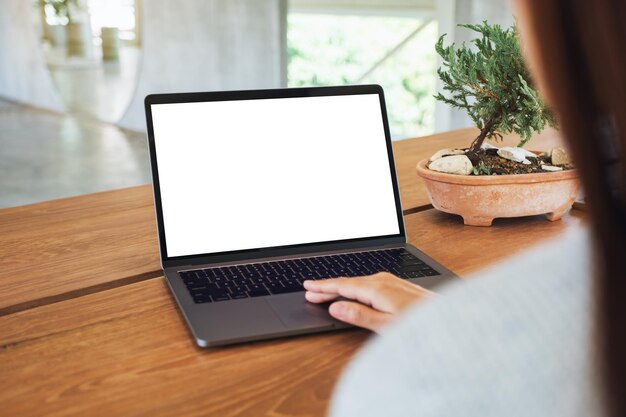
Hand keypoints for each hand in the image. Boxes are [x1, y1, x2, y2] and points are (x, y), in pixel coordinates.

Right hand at [303, 272, 434, 331]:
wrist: (449, 319)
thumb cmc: (421, 326)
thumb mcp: (387, 326)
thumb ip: (360, 316)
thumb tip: (336, 306)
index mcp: (377, 289)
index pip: (342, 286)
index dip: (323, 287)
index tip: (308, 287)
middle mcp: (383, 280)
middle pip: (348, 282)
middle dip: (328, 287)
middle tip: (309, 291)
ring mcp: (391, 281)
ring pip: (358, 282)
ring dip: (340, 287)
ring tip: (325, 291)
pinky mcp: (397, 285)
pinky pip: (368, 283)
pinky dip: (354, 287)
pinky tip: (352, 291)